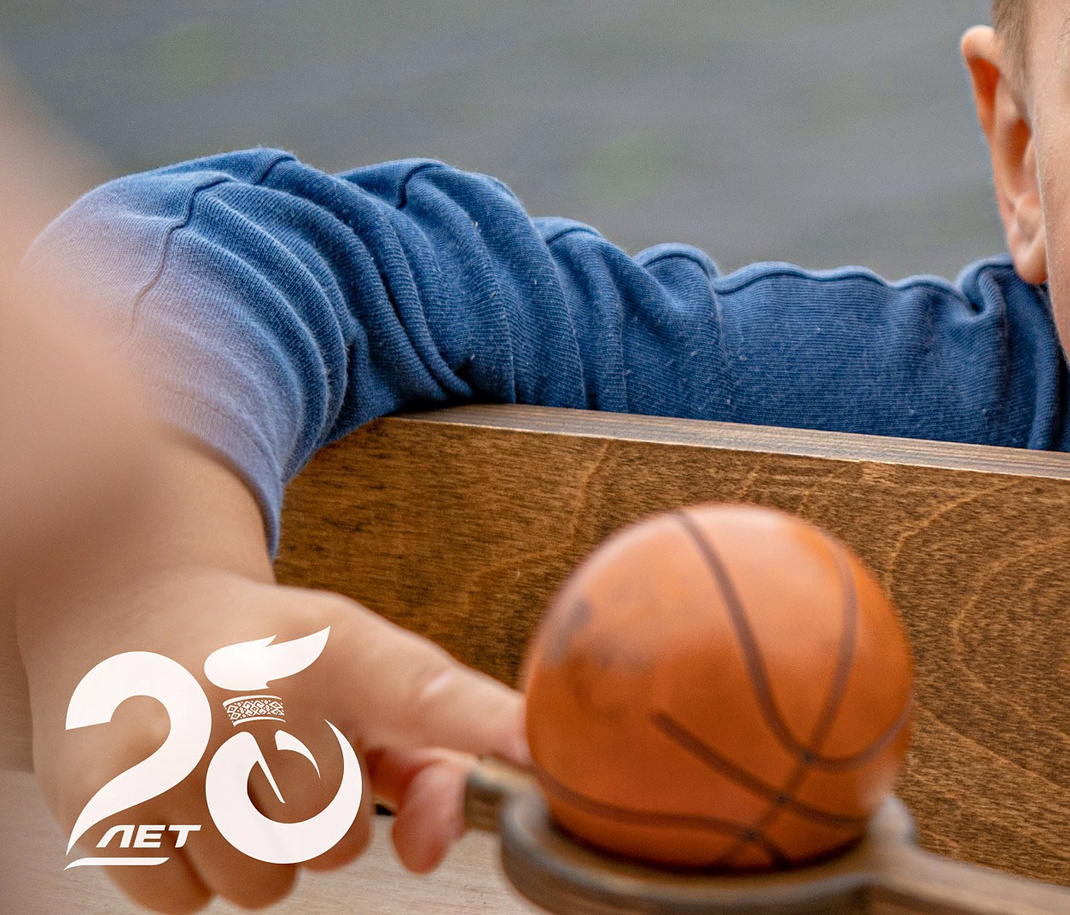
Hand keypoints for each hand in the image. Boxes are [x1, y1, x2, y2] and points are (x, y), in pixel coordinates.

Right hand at [17, 442, 524, 911]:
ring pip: (263, 883)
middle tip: (279, 756)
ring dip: (253, 852)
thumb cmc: (270, 656)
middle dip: (320, 820)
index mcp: (333, 645)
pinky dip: (184, 871)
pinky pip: (185, 903)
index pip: (421, 690)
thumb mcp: (361, 671)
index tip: (536, 746)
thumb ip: (435, 750)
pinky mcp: (102, 800)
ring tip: (227, 774)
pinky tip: (175, 800)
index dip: (483, 725)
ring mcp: (170, 747)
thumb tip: (435, 846)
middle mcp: (251, 690)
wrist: (131, 614)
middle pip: (338, 841)